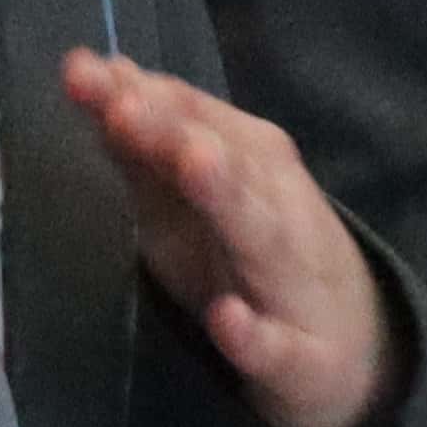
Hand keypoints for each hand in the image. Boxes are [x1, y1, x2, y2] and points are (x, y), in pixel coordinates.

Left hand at [61, 50, 388, 426]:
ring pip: (258, 231)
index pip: (192, 118)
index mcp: (248, 163)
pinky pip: (276, 344)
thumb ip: (143, 141)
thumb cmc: (249, 253)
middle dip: (177, 131)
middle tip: (123, 105)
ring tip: (194, 163)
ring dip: (226, 196)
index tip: (80, 71)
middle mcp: (273, 207)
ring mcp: (287, 281)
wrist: (347, 345)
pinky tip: (229, 321)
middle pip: (224, 162)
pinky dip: (253, 334)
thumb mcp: (188, 195)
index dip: (137, 95)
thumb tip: (93, 72)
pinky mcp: (299, 355)